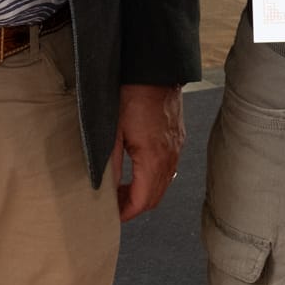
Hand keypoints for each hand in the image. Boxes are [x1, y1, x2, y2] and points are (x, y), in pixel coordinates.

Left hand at [110, 83, 185, 221]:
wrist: (154, 69)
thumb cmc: (131, 94)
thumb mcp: (112, 131)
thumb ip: (111, 165)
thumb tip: (106, 191)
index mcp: (153, 159)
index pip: (143, 201)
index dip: (126, 213)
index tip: (112, 216)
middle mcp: (170, 156)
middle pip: (155, 197)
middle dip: (135, 205)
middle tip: (114, 205)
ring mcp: (177, 147)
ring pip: (164, 183)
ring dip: (145, 192)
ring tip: (123, 188)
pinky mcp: (178, 137)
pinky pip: (169, 167)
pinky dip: (154, 177)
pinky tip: (138, 170)